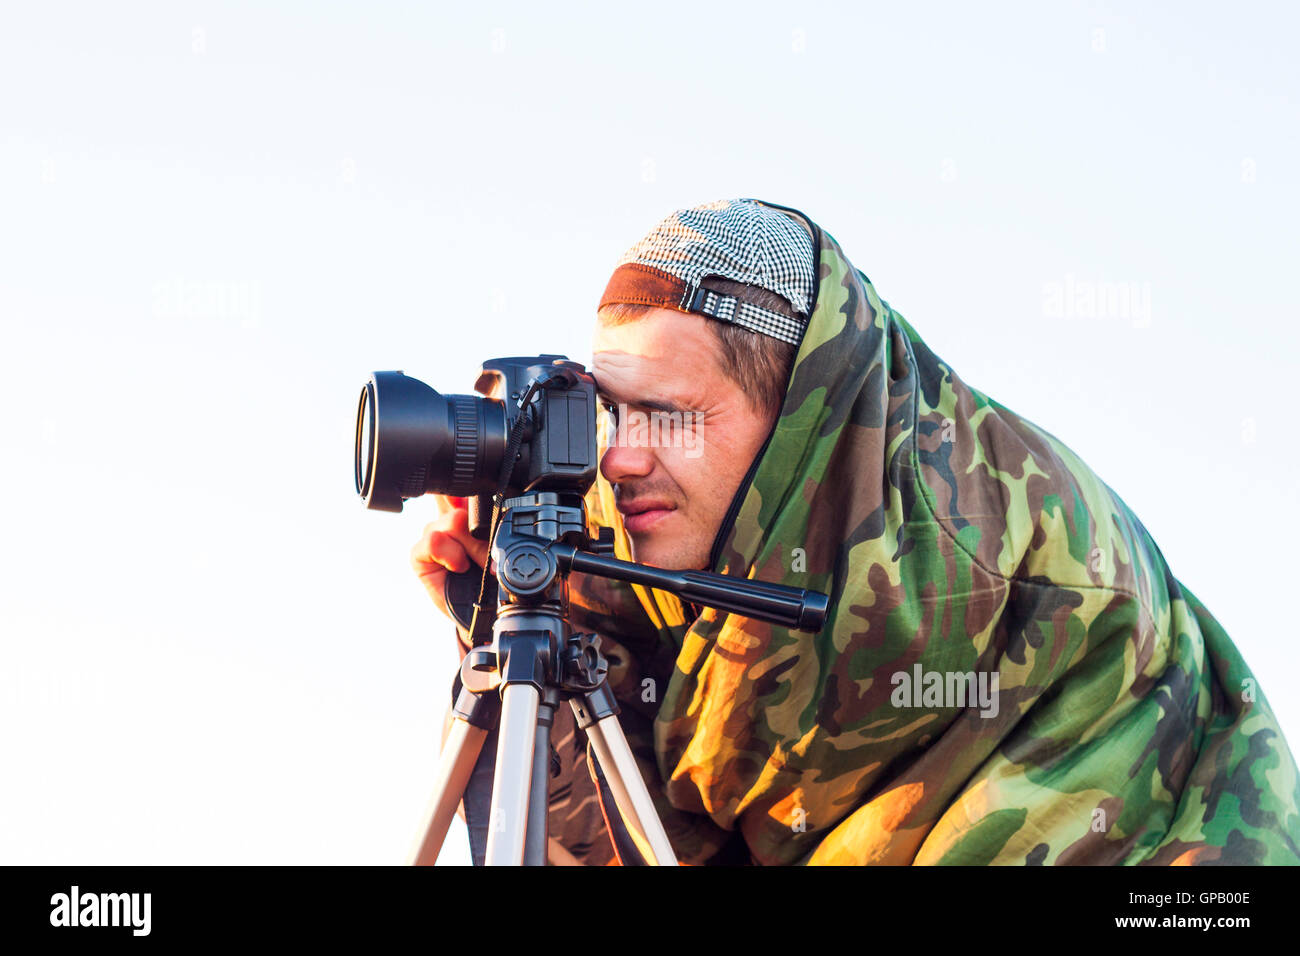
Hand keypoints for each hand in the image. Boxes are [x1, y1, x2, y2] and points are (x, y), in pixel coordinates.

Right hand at [410, 496, 491, 630]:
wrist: (479, 612)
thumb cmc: (487, 581)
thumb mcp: (495, 551)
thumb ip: (487, 528)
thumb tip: (481, 509)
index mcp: (466, 515)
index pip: (459, 491)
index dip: (463, 490)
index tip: (471, 497)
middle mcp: (446, 522)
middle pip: (461, 507)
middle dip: (478, 534)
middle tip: (486, 557)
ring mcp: (431, 535)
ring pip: (452, 522)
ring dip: (468, 547)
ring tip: (471, 565)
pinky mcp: (418, 554)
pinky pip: (434, 541)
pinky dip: (450, 555)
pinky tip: (457, 567)